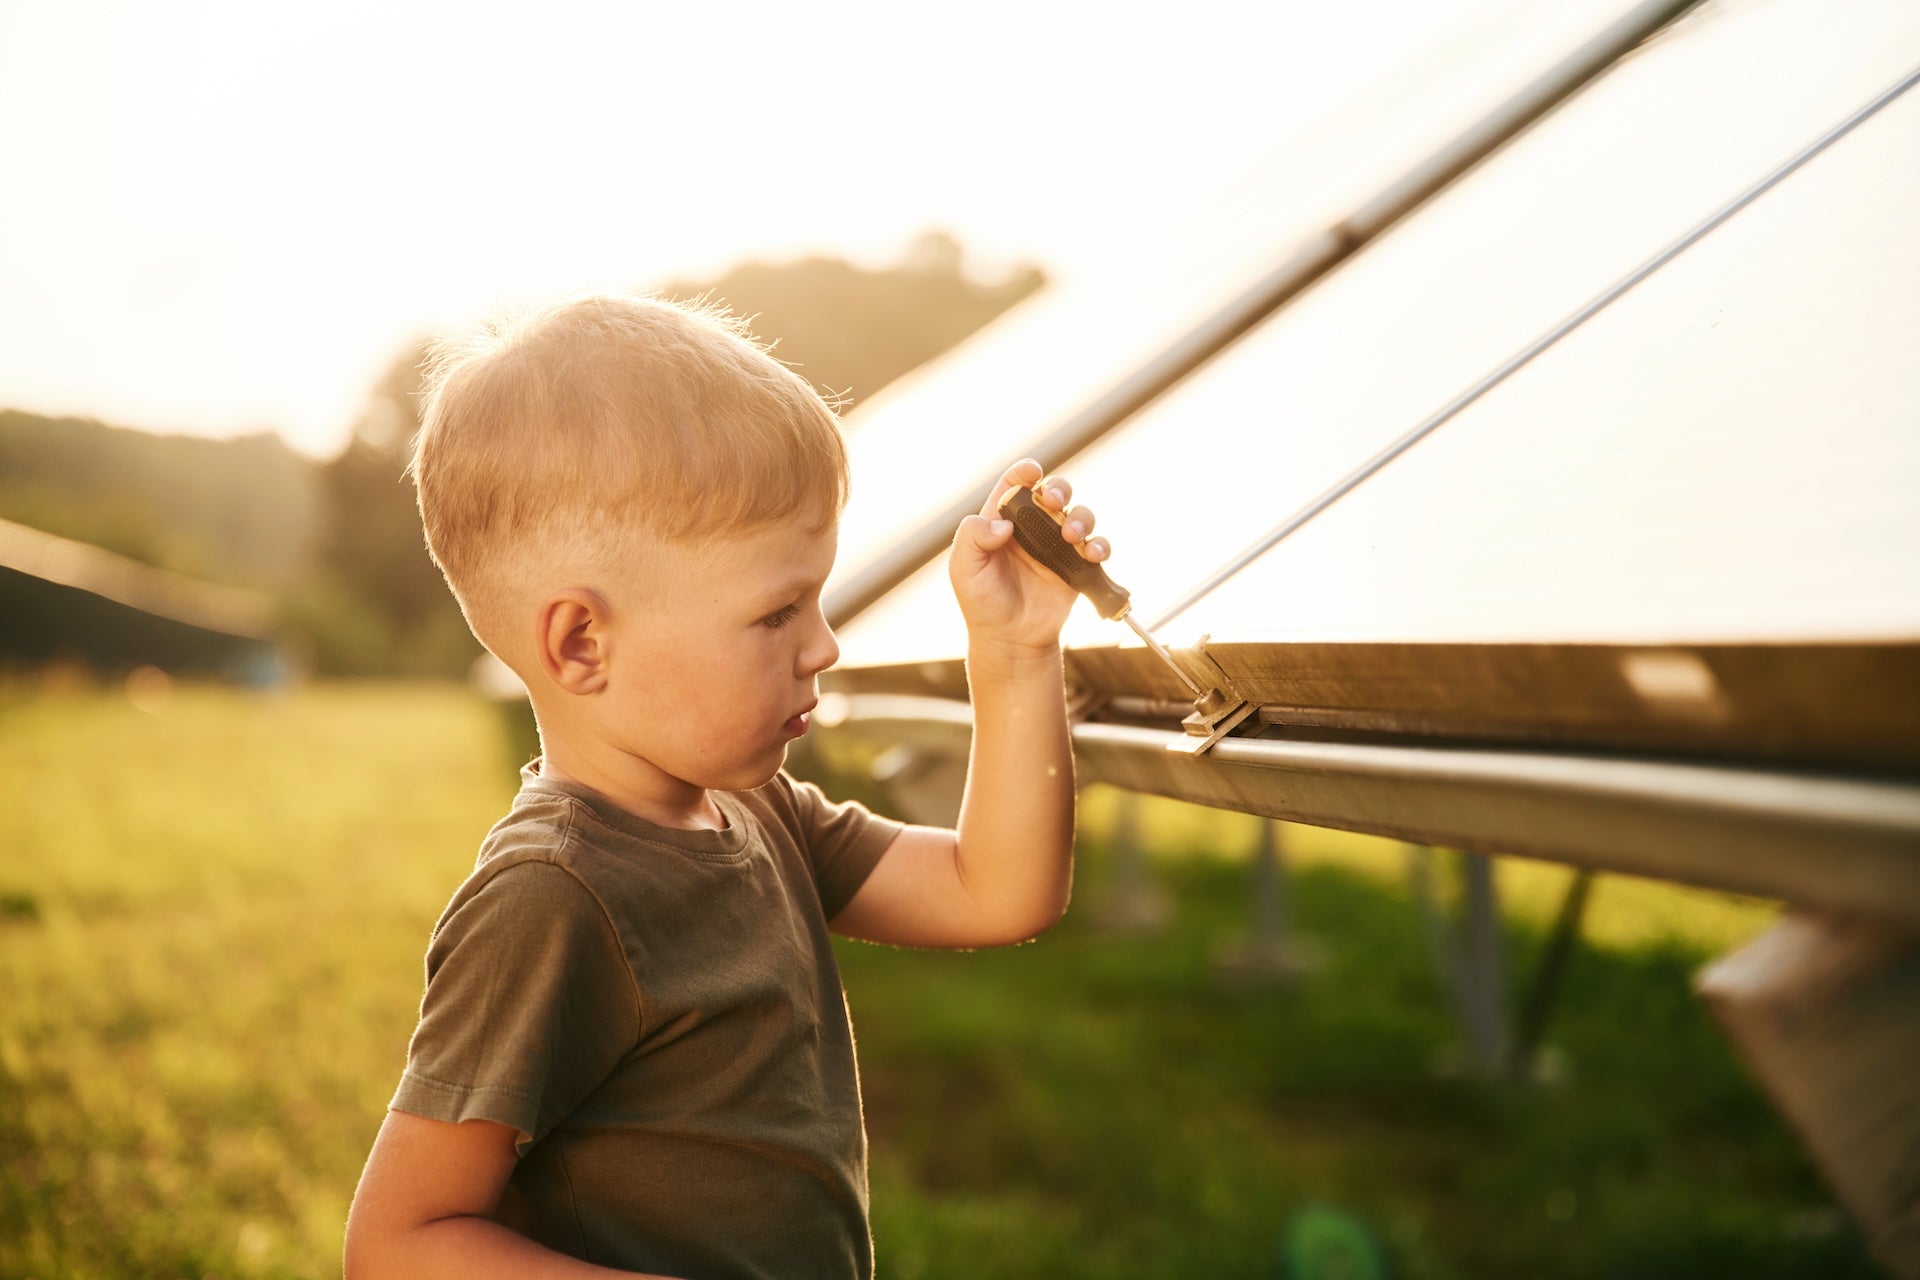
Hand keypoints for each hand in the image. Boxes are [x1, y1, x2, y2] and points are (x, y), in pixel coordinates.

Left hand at [949, 458, 1110, 654]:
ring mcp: (1057, 546)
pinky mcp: (1077, 567)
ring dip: (1081, 518)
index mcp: (1002, 522)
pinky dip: (1100, 545)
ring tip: (1072, 537)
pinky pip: (1096, 547)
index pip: (1015, 486)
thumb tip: (1004, 525)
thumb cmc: (982, 604)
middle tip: (1054, 502)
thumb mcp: (964, 569)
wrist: (1010, 640)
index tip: (1033, 473)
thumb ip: (972, 538)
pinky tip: (1092, 554)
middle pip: (1053, 492)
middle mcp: (1032, 529)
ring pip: (1079, 515)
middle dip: (1059, 488)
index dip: (1025, 472)